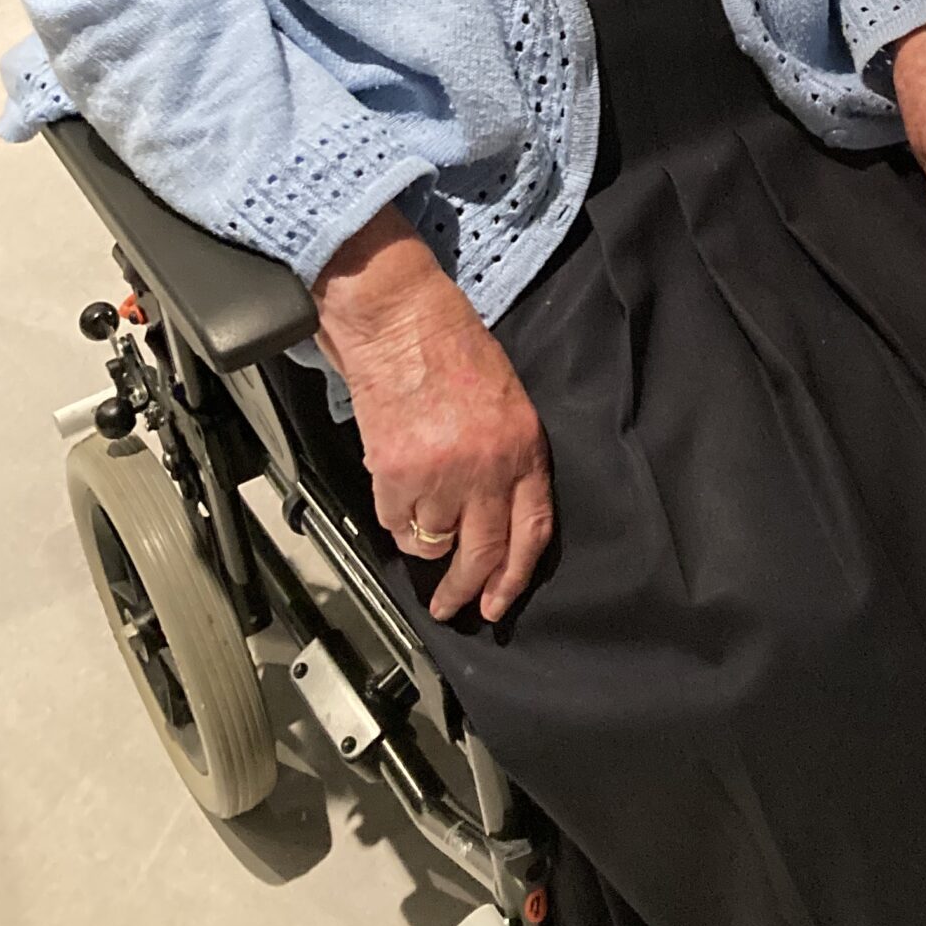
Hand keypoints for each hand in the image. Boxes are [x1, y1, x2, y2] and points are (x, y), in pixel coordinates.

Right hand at [314, 209, 553, 624]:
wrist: (401, 319)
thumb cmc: (452, 347)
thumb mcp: (507, 401)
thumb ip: (509, 459)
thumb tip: (497, 513)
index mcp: (525, 448)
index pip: (532, 531)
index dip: (516, 577)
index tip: (500, 602)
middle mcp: (488, 469)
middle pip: (483, 555)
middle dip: (467, 591)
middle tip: (453, 606)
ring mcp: (442, 475)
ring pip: (433, 542)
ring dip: (425, 541)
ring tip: (418, 517)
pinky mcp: (396, 473)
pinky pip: (395, 522)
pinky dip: (394, 517)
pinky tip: (395, 493)